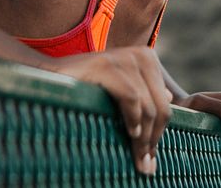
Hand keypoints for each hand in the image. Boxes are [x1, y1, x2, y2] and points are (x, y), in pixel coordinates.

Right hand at [53, 47, 171, 175]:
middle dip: (153, 140)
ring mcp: (125, 58)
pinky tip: (129, 133)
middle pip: (160, 108)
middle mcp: (142, 55)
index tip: (151, 159)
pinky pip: (131, 97)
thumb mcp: (121, 90)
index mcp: (148, 60)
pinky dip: (133, 118)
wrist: (50, 76)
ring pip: (148, 107)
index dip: (159, 134)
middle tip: (145, 165)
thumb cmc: (87, 87)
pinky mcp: (107, 65)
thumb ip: (144, 94)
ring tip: (137, 157)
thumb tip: (170, 98)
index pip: (164, 105)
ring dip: (143, 138)